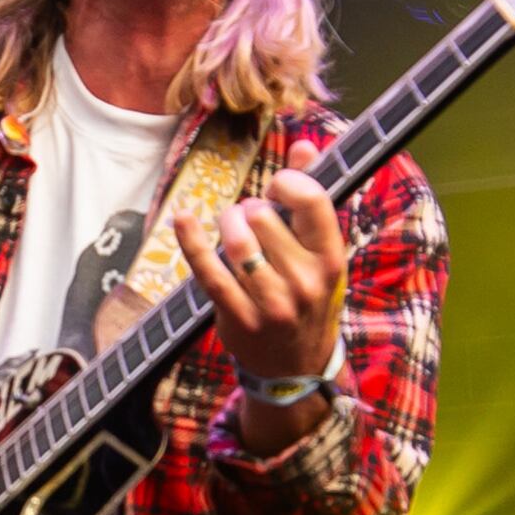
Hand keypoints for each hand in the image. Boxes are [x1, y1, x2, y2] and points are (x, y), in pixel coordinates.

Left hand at [176, 169, 345, 400]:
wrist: (296, 369)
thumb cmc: (308, 299)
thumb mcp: (321, 255)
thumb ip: (312, 199)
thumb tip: (305, 144)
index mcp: (330, 260)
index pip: (312, 200)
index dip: (287, 181)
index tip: (277, 187)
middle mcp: (305, 283)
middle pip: (263, 216)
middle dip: (250, 209)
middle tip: (251, 223)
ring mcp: (271, 304)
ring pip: (236, 241)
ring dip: (226, 224)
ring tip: (231, 228)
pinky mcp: (237, 318)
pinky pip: (208, 271)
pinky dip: (191, 240)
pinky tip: (183, 219)